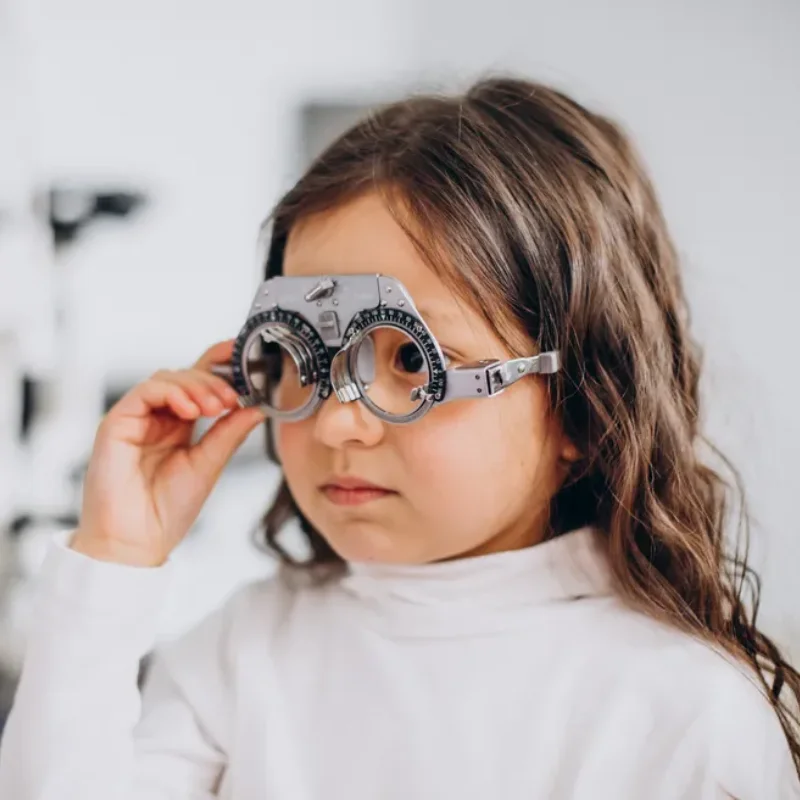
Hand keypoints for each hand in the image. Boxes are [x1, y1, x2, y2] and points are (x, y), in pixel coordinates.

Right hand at [70, 340, 265, 566]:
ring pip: (166, 378)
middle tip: (232, 398)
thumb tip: (258, 407)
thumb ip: (230, 432)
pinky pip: (145, 392)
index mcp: (179, 426)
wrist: (137, 541)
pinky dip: (171, 393)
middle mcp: (157, 418)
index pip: (200, 384)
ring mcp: (136, 418)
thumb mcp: (209, 463)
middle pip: (185, 375)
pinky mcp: (117, 422)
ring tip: (215, 407)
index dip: (220, 364)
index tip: (245, 356)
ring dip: (196, 385)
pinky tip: (190, 409)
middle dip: (214, 380)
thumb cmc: (167, 510)